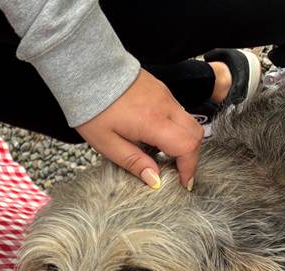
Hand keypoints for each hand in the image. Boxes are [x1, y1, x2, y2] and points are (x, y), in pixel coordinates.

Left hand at [75, 69, 202, 188]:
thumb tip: (154, 179)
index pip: (187, 146)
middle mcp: (166, 107)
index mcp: (153, 122)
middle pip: (195, 134)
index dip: (189, 168)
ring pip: (189, 122)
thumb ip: (133, 162)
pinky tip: (154, 136)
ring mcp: (166, 96)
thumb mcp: (107, 144)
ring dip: (182, 142)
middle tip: (176, 172)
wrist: (89, 73)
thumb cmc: (93, 110)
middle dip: (190, 156)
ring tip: (161, 155)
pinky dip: (174, 128)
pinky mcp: (161, 90)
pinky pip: (178, 112)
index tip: (183, 182)